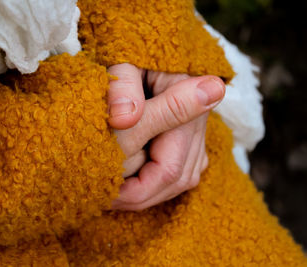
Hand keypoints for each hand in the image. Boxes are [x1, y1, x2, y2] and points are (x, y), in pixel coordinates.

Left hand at [108, 64, 224, 209]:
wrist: (143, 44)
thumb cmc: (127, 53)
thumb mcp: (122, 66)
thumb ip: (123, 88)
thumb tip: (127, 117)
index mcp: (187, 104)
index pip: (169, 168)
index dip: (138, 190)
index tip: (107, 194)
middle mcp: (200, 119)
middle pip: (180, 178)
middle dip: (142, 196)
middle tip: (108, 199)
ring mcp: (199, 129)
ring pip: (185, 178)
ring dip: (151, 192)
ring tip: (119, 193)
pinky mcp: (192, 134)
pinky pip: (185, 170)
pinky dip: (160, 183)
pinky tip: (136, 182)